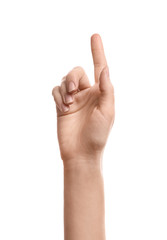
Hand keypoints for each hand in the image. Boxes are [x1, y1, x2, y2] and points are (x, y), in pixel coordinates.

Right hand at [52, 34, 114, 162]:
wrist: (81, 152)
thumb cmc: (97, 134)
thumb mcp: (107, 111)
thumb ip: (106, 90)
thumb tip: (105, 69)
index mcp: (100, 93)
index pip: (100, 68)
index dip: (97, 51)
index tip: (95, 35)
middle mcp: (87, 93)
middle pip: (76, 71)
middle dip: (73, 77)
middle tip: (74, 91)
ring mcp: (73, 99)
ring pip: (65, 81)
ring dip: (65, 89)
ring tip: (68, 104)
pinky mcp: (61, 105)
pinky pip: (55, 91)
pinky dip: (58, 96)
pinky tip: (63, 107)